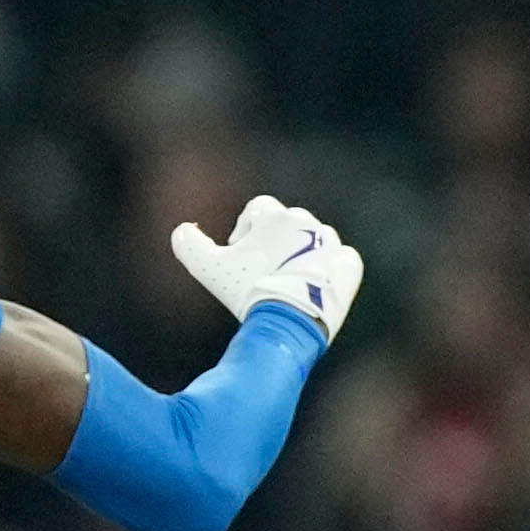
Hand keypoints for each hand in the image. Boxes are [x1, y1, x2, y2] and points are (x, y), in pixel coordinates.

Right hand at [173, 194, 361, 342]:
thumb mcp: (207, 268)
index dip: (245, 229)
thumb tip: (182, 232)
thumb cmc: (247, 291)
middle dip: (273, 242)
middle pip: (287, 224)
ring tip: (287, 280)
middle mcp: (307, 223)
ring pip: (315, 239)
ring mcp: (330, 245)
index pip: (257, 209)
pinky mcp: (347, 268)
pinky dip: (330, 267)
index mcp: (275, 216)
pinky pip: (342, 258)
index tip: (239, 253)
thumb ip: (188, 244)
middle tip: (260, 271)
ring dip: (302, 253)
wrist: (289, 321)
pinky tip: (316, 283)